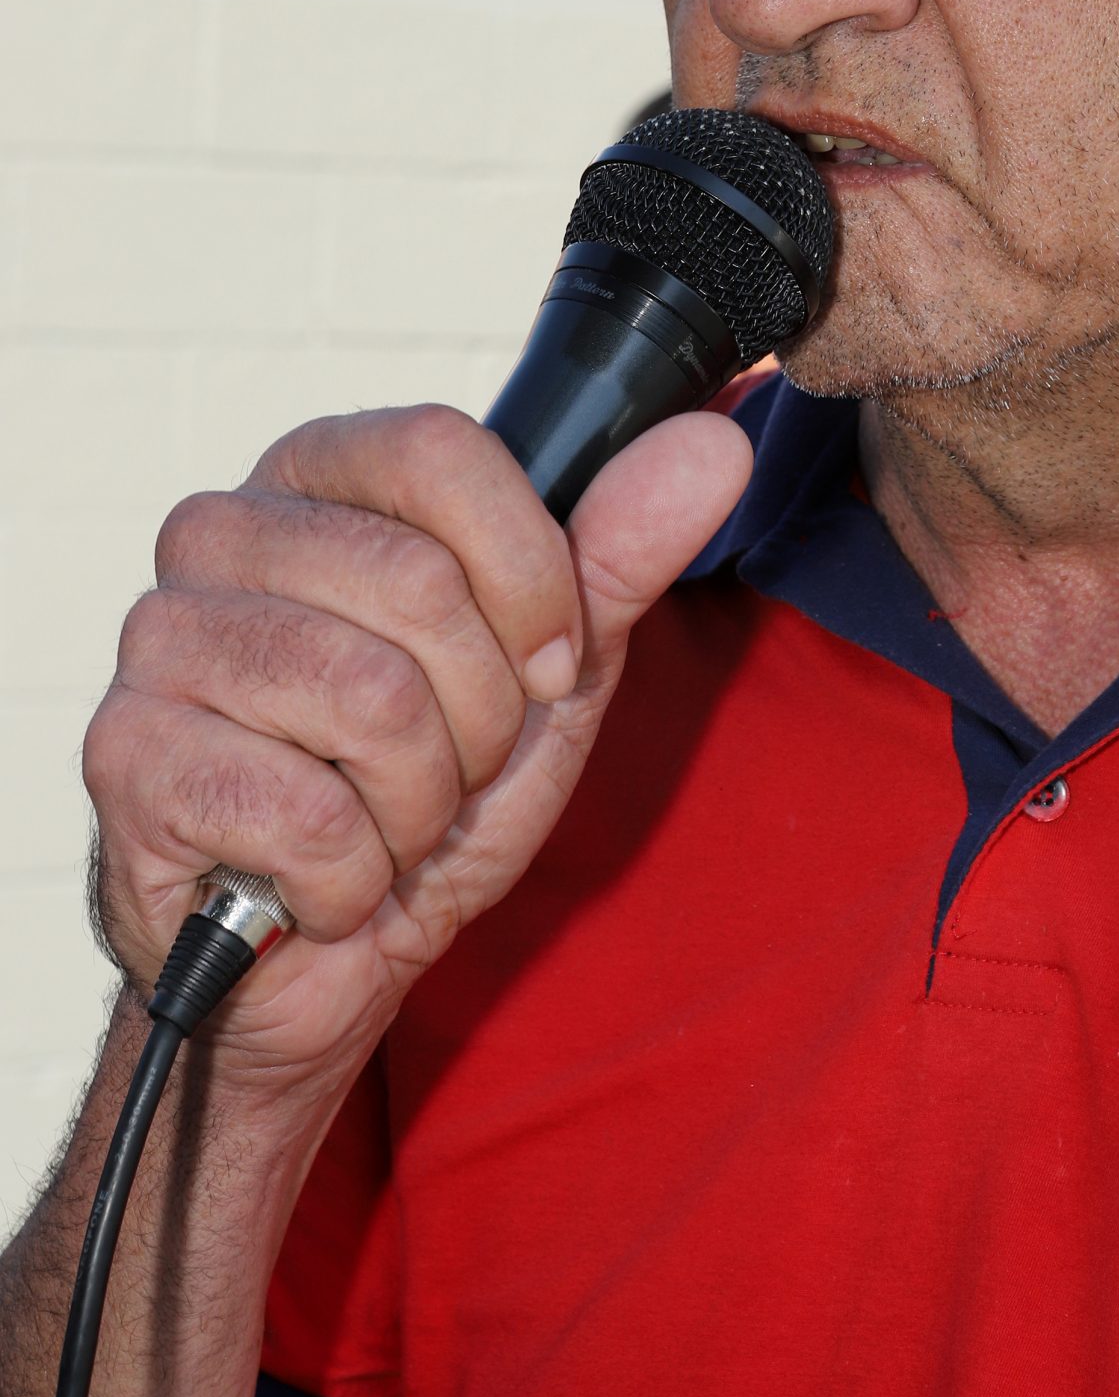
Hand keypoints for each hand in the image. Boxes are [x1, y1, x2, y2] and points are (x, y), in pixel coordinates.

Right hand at [82, 404, 750, 1103]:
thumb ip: (621, 555)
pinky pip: (307, 814)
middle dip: (482, 714)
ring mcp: (159, 640)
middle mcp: (218, 530)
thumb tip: (714, 443)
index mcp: (317, 473)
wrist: (326, 953)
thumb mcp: (553, 672)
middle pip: (418, 582)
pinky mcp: (126, 757)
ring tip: (383, 818)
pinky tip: (317, 874)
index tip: (547, 657)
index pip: (439, 448)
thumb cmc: (430, 785)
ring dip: (418, 803)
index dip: (528, 572)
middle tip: (448, 765)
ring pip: (370, 697)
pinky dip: (351, 877)